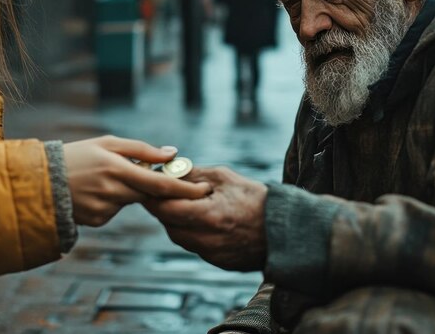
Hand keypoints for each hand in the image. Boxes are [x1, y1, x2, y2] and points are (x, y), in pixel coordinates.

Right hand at [63, 136, 211, 226]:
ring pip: (131, 201)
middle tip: (145, 175)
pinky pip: (116, 210)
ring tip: (103, 179)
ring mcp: (106, 209)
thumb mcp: (108, 143)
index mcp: (118, 169)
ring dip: (128, 191)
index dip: (185, 190)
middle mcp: (114, 191)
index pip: (161, 185)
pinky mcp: (98, 221)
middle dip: (156, 188)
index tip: (204, 190)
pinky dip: (112, 201)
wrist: (41, 181)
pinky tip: (94, 192)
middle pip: (149, 195)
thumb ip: (142, 150)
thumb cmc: (78, 155)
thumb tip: (172, 153)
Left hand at [143, 166, 267, 270]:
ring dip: (175, 220)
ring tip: (183, 203)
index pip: (164, 208)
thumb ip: (194, 175)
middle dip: (162, 207)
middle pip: (168, 223)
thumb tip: (168, 172)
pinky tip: (200, 219)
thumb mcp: (225, 178)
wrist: (286, 230)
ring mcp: (211, 254)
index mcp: (208, 216)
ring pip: (179, 236)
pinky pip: (194, 246)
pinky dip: (191, 232)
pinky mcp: (217, 262)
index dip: (153, 196)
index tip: (148, 185)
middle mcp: (206, 240)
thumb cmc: (256, 199)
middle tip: (161, 192)